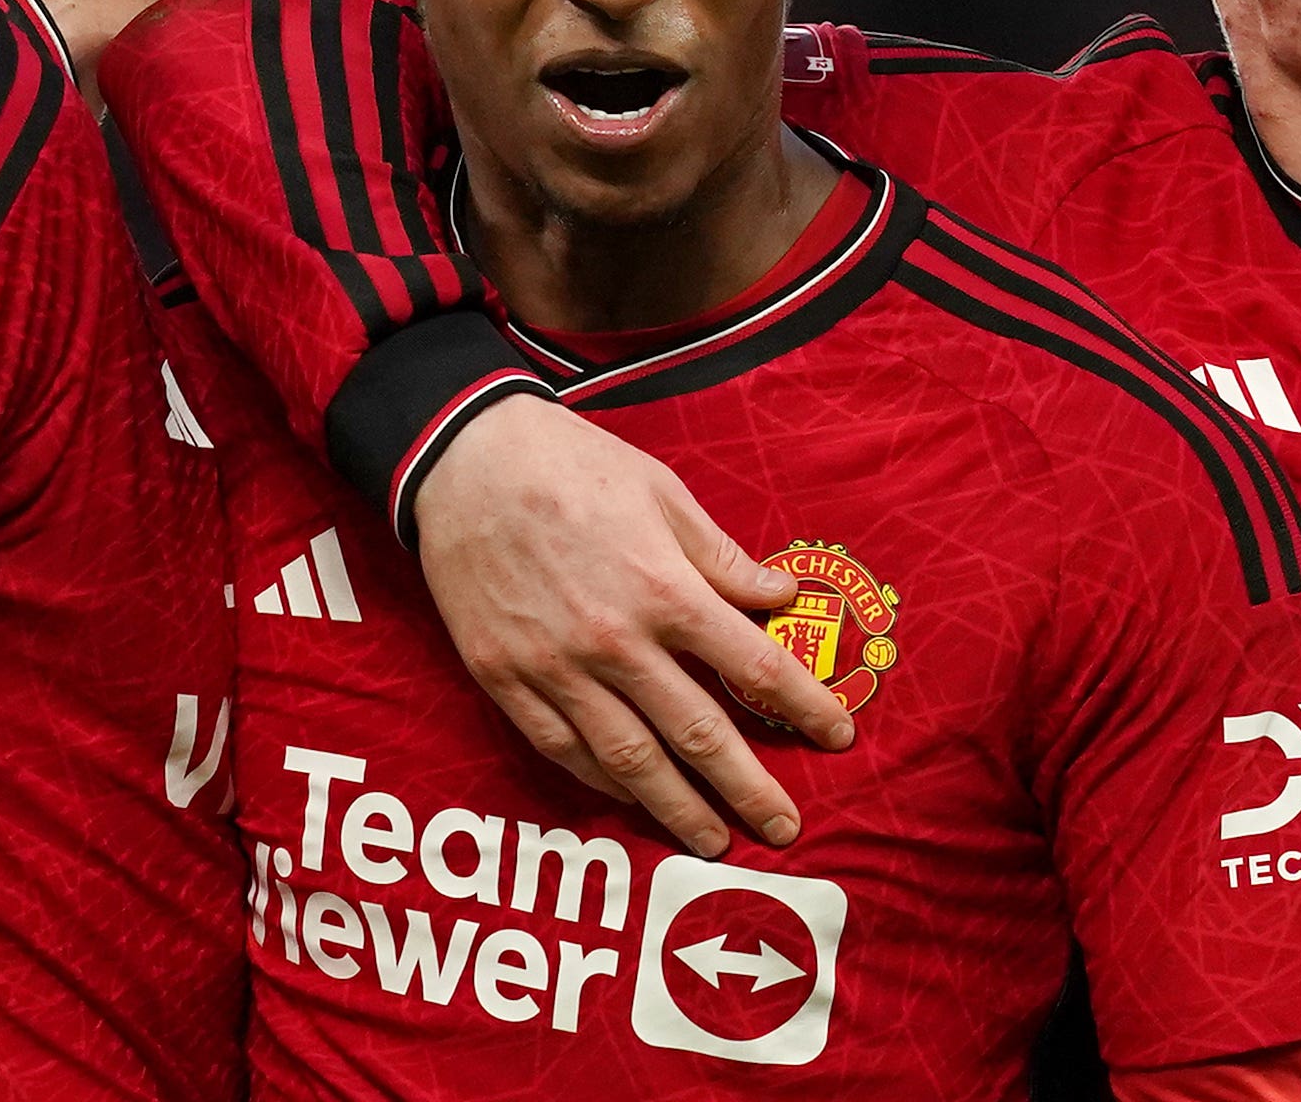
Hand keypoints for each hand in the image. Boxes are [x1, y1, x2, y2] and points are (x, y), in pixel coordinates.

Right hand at [411, 394, 856, 853]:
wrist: (464, 460)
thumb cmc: (571, 464)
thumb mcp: (663, 493)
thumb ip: (723, 558)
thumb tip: (783, 598)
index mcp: (666, 590)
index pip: (756, 667)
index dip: (805, 707)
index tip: (837, 736)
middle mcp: (617, 642)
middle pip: (700, 734)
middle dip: (749, 788)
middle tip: (785, 828)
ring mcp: (557, 669)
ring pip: (630, 760)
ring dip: (678, 809)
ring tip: (713, 841)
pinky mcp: (506, 679)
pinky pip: (562, 749)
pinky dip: (602, 782)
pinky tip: (630, 799)